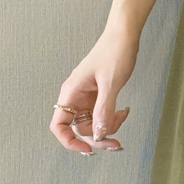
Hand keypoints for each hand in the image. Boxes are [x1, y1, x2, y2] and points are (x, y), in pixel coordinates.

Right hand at [50, 29, 138, 154]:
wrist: (125, 34)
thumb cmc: (114, 51)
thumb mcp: (110, 83)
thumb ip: (104, 110)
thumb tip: (98, 135)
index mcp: (71, 92)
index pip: (59, 125)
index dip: (69, 141)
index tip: (87, 149)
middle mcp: (76, 96)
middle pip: (80, 128)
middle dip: (98, 136)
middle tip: (117, 142)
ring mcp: (88, 96)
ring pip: (93, 123)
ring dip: (108, 127)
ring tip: (123, 116)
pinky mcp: (99, 94)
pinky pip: (102, 113)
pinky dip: (113, 117)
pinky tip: (125, 111)